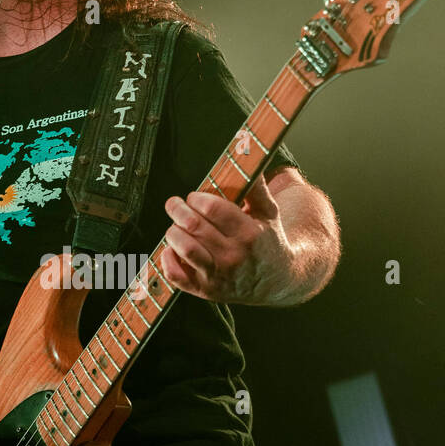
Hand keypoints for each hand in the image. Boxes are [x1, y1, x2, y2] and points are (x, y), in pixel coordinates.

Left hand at [161, 177, 295, 304]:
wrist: (276, 280)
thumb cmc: (267, 241)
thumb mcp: (269, 213)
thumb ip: (256, 187)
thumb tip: (247, 155)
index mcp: (249, 234)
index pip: (212, 208)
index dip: (197, 198)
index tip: (194, 197)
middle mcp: (233, 256)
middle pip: (193, 225)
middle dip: (177, 210)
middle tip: (174, 205)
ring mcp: (218, 276)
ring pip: (184, 248)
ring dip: (173, 232)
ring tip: (175, 227)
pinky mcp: (206, 290)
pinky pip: (176, 276)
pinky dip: (168, 259)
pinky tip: (172, 249)